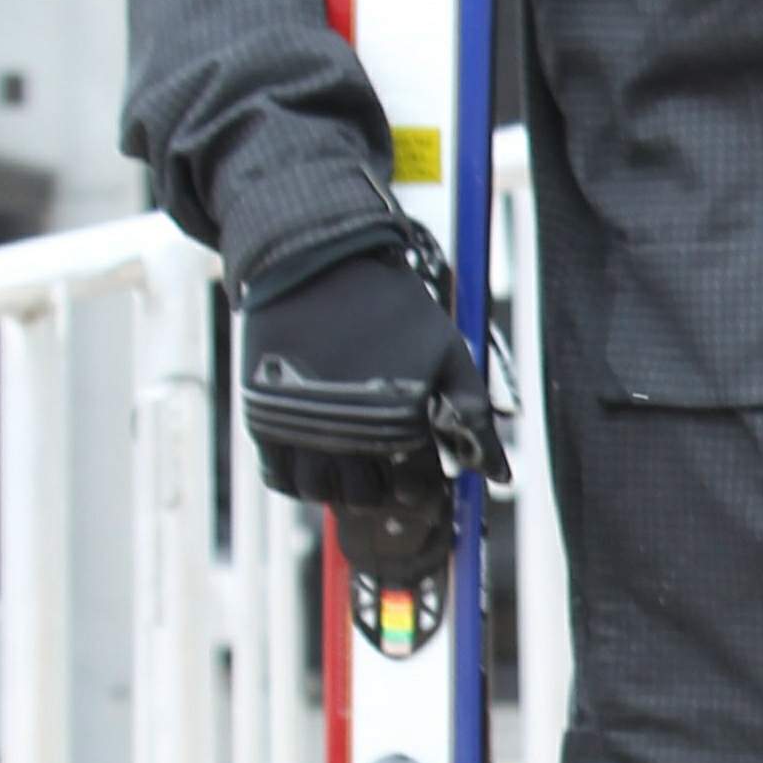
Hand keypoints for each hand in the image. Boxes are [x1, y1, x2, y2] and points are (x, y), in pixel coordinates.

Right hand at [241, 245, 505, 582]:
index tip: (422, 471)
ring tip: (350, 459)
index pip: (415, 486)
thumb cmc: (394, 308)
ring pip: (318, 493)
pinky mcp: (262, 418)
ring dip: (337, 487)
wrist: (320, 265)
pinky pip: (277, 476)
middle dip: (381, 488)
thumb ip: (473, 413)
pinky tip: (315, 453)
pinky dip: (296, 477)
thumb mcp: (449, 351)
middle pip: (364, 496)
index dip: (423, 484)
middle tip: (384, 465)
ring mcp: (301, 428)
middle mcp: (348, 432)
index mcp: (400, 419)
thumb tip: (499, 475)